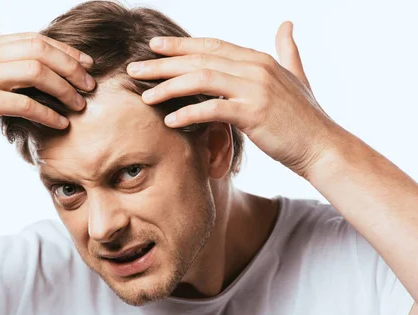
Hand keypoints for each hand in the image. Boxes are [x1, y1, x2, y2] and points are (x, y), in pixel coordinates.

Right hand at [0, 16, 95, 174]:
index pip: (34, 39)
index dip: (65, 50)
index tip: (88, 64)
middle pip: (39, 50)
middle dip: (70, 66)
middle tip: (89, 85)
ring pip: (36, 72)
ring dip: (64, 89)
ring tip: (79, 104)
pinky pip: (26, 103)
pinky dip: (49, 114)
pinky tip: (61, 123)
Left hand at [126, 22, 339, 177]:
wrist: (323, 146)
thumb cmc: (304, 117)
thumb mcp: (297, 76)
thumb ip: (287, 50)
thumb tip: (287, 24)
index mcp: (259, 59)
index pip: (211, 46)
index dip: (181, 45)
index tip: (154, 47)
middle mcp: (255, 68)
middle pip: (200, 60)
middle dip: (164, 64)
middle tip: (135, 69)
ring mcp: (255, 89)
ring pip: (202, 80)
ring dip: (169, 87)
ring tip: (145, 96)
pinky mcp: (254, 114)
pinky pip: (213, 110)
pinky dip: (189, 114)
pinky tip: (169, 120)